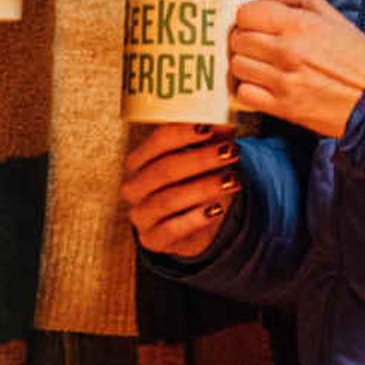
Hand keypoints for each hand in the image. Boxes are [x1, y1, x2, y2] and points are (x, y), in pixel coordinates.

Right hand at [122, 121, 242, 262]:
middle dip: (200, 159)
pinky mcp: (152, 240)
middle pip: (163, 170)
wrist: (191, 225)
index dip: (185, 132)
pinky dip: (195, 218)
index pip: (158, 141)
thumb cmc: (193, 184)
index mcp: (138, 161)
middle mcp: (133, 187)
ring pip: (167, 200)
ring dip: (202, 188)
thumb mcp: (201, 160)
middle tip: (230, 151)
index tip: (213, 126)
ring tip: (232, 180)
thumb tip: (226, 125)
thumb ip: (209, 142)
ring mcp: (140, 215)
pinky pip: (172, 229)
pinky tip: (217, 209)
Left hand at [228, 0, 364, 138]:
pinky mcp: (282, 107)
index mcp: (298, 24)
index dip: (248, 17)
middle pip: (237, 39)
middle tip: (260, 44)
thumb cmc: (356, 56)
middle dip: (245, 39)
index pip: (245, 13)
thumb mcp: (332, 15)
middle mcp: (287, 51)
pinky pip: (244, 93)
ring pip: (237, 66)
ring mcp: (282, 81)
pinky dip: (249, 89)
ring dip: (246, 64)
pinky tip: (263, 85)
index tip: (256, 23)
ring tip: (262, 65)